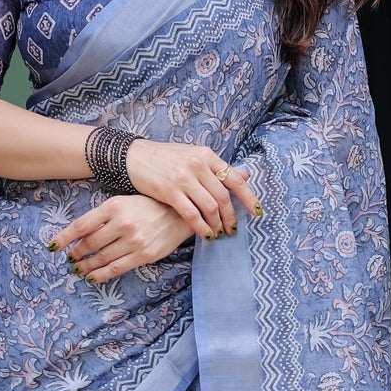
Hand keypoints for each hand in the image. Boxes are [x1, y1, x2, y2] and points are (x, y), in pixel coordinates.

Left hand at [50, 194, 202, 283]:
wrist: (180, 213)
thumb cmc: (149, 205)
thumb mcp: (123, 201)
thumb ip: (103, 216)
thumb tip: (80, 233)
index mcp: (114, 206)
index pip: (81, 225)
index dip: (65, 237)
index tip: (53, 246)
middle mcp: (122, 224)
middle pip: (89, 244)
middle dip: (76, 253)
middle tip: (69, 258)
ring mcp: (134, 241)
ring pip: (101, 258)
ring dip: (85, 266)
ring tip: (77, 269)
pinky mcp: (144, 255)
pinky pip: (116, 268)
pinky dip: (100, 275)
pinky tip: (91, 277)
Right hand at [120, 137, 258, 237]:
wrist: (134, 156)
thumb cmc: (165, 158)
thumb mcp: (194, 155)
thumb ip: (217, 167)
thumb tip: (244, 175)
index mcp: (206, 155)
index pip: (234, 178)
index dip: (249, 197)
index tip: (256, 211)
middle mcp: (198, 165)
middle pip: (223, 197)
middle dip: (231, 217)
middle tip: (233, 229)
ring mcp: (184, 178)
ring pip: (210, 207)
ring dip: (217, 224)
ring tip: (219, 233)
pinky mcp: (170, 191)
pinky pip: (192, 214)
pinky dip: (201, 227)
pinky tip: (205, 234)